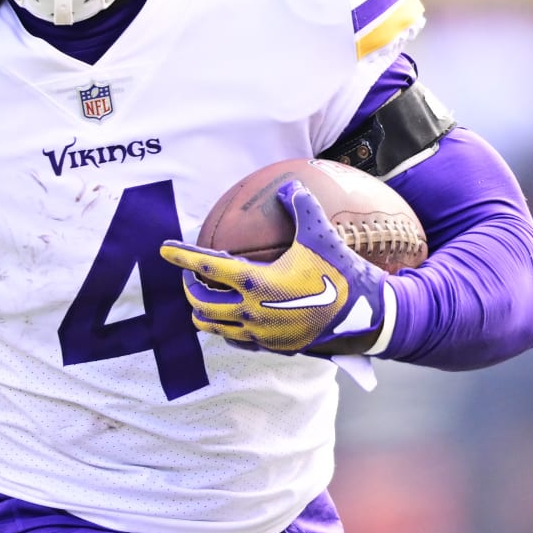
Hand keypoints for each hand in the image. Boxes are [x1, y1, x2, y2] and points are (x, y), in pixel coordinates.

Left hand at [160, 179, 394, 356]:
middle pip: (200, 302)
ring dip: (203, 311)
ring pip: (212, 327)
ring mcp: (259, 334)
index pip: (206, 267)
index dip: (182, 256)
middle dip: (189, 288)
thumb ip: (302, 206)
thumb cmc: (342, 274)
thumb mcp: (321, 235)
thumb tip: (289, 184)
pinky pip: (235, 341)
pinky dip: (225, 329)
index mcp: (256, 283)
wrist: (367, 319)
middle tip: (189, 276)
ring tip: (205, 298)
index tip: (164, 249)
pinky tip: (231, 319)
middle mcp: (251, 312)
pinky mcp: (271, 348)